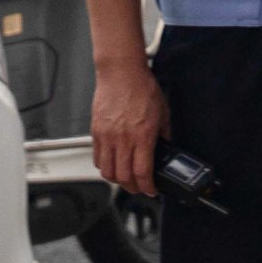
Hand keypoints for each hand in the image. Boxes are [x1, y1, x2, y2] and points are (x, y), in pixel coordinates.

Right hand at [89, 54, 166, 198]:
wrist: (121, 72)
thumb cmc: (141, 87)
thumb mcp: (163, 113)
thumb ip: (163, 134)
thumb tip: (165, 148)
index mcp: (142, 135)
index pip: (142, 173)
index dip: (147, 187)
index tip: (151, 190)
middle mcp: (123, 138)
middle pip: (124, 177)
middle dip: (133, 188)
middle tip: (139, 187)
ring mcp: (107, 136)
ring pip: (107, 171)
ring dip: (117, 180)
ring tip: (125, 179)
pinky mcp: (96, 131)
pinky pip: (97, 157)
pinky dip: (104, 166)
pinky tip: (112, 164)